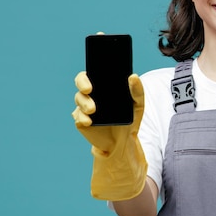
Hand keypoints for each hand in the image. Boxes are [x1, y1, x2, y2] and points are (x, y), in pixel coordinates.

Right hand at [72, 71, 147, 199]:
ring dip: (84, 103)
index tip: (92, 80)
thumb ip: (137, 90)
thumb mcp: (137, 104)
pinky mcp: (82, 121)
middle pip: (80, 84)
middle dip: (82, 84)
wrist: (124, 140)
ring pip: (79, 100)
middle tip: (88, 90)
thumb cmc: (130, 118)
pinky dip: (82, 118)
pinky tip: (89, 121)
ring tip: (93, 109)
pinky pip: (78, 117)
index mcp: (102, 87)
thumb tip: (133, 76)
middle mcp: (91, 95)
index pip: (90, 75)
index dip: (87, 76)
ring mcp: (85, 108)